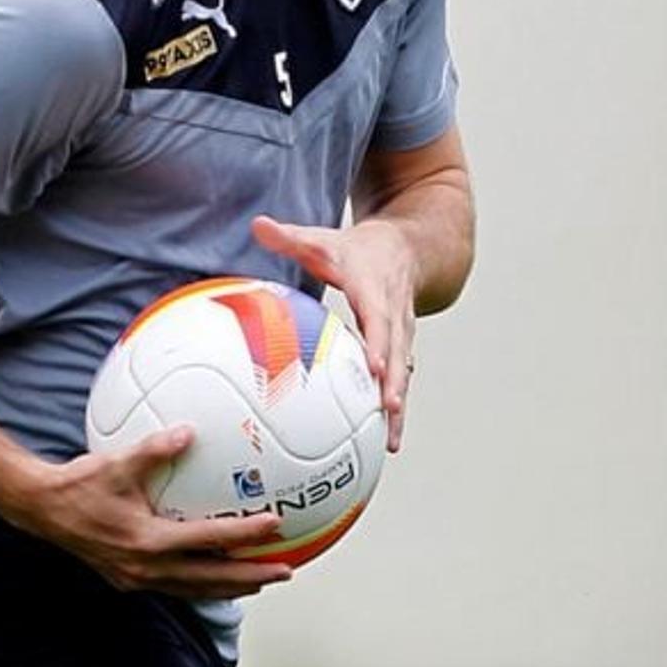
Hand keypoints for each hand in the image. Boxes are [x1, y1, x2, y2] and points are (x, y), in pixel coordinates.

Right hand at [5, 425, 292, 598]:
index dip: (244, 534)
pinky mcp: (130, 578)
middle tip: (286, 571)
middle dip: (251, 578)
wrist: (41, 510)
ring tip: (262, 580)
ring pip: (195, 589)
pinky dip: (203, 583)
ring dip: (231, 586)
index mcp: (147, 541)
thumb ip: (155, 447)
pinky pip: (177, 586)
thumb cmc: (79, 484)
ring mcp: (137, 577)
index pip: (207, 540)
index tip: (274, 525)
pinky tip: (217, 575)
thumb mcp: (118, 462)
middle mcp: (145, 567)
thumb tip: (188, 431)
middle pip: (210, 580)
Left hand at [251, 214, 417, 452]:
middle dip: (395, 382)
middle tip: (389, 409)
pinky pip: (399, 381)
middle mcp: (395, 316)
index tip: (375, 365)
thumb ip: (292, 238)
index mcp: (376, 290)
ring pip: (404, 373)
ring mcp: (402, 336)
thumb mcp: (325, 240)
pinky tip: (386, 442)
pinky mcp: (401, 350)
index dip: (379, 341)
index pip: (380, 317)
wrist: (409, 250)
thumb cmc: (360, 249)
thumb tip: (257, 224)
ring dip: (399, 406)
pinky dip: (395, 411)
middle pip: (399, 353)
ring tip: (391, 441)